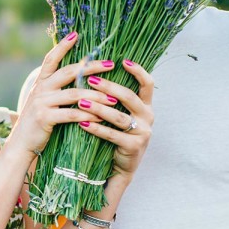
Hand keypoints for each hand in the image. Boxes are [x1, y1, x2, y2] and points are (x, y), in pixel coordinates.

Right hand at [11, 32, 117, 156]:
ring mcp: (41, 103)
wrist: (21, 145)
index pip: (51, 59)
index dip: (62, 46)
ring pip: (74, 94)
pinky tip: (101, 117)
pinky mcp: (44, 118)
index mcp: (40, 83)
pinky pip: (71, 114)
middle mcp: (40, 89)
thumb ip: (55, 89)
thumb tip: (77, 77)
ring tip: (113, 98)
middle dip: (91, 67)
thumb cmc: (38, 124)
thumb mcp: (43, 102)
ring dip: (96, 96)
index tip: (76, 34)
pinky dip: (88, 115)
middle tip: (110, 64)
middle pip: (69, 72)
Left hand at [78, 58, 153, 185]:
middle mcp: (147, 117)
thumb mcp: (120, 115)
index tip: (123, 61)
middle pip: (129, 97)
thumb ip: (115, 99)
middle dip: (109, 87)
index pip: (148, 84)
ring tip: (81, 102)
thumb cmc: (117, 135)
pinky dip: (97, 128)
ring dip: (98, 108)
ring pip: (119, 116)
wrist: (121, 167)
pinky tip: (82, 123)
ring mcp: (142, 132)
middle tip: (91, 80)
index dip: (138, 71)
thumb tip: (96, 73)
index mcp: (146, 106)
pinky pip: (112, 134)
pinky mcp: (133, 146)